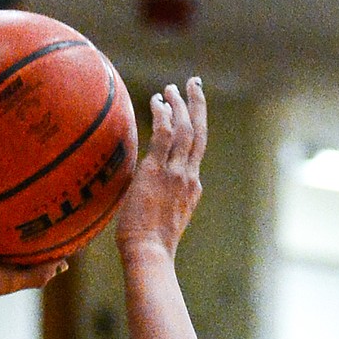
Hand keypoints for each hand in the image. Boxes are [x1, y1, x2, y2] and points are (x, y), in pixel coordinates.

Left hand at [114, 78, 206, 259]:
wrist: (149, 255)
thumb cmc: (148, 248)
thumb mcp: (161, 221)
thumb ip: (158, 203)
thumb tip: (139, 197)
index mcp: (191, 189)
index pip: (195, 152)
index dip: (193, 128)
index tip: (188, 113)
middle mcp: (188, 177)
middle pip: (198, 132)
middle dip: (197, 105)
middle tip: (193, 84)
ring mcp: (176, 173)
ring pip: (184, 128)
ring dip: (179, 103)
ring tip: (172, 86)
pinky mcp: (159, 170)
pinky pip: (164, 133)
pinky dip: (162, 113)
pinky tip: (156, 100)